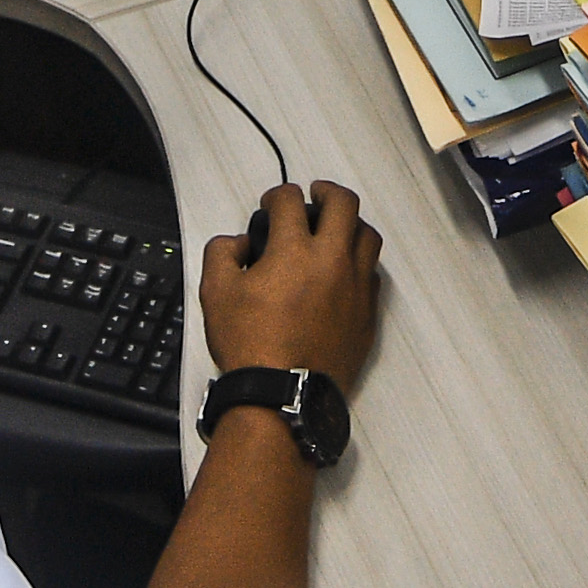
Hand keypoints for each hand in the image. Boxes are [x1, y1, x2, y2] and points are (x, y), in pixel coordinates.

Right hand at [201, 181, 383, 394]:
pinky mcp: (367, 314)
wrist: (283, 395)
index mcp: (295, 251)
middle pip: (344, 203)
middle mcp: (332, 262)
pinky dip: (359, 262)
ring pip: (368, 236)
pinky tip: (343, 270)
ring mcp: (355, 288)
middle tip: (315, 195)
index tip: (271, 204)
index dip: (276, 195)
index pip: (291, 201)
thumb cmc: (251, 346)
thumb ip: (222, 252)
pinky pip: (372, 274)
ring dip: (350, 224)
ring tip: (334, 230)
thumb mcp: (215, 292)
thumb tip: (240, 243)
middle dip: (326, 191)